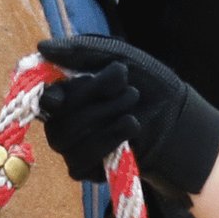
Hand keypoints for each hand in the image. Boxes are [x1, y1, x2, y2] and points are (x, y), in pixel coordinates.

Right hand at [31, 34, 218, 194]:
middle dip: (93, 99)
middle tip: (128, 88)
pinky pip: (79, 161)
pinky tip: (130, 128)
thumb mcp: (118, 56)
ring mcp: (71, 146)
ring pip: (65, 139)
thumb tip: (41, 48)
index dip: (48, 94)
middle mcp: (61, 119)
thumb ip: (80, 51)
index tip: (64, 92)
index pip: (39, 95)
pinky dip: (107, 142)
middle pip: (56, 116)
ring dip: (104, 118)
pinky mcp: (86, 169)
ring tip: (133, 108)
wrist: (179, 118)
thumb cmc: (149, 83)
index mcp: (65, 90)